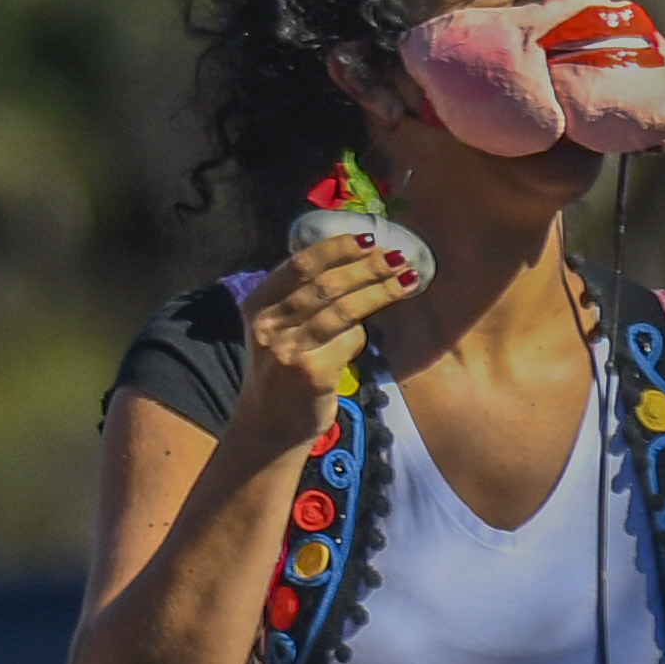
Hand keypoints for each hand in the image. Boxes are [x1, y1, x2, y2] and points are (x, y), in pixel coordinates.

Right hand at [237, 229, 421, 410]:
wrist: (269, 424)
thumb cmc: (281, 369)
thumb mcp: (275, 328)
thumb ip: (299, 296)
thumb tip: (353, 258)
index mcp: (257, 303)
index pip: (300, 264)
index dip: (337, 248)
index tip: (369, 239)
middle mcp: (267, 324)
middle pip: (327, 284)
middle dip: (368, 267)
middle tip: (399, 257)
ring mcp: (287, 349)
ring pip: (343, 310)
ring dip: (380, 291)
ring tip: (408, 281)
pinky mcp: (310, 373)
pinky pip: (348, 342)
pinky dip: (361, 337)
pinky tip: (369, 337)